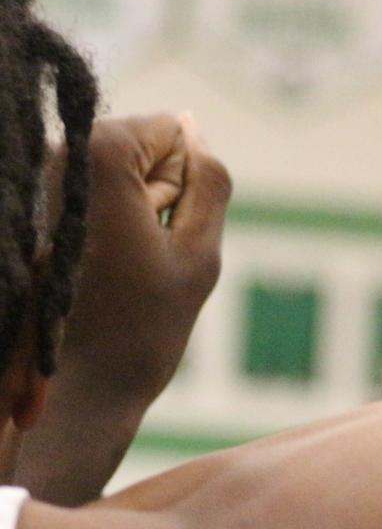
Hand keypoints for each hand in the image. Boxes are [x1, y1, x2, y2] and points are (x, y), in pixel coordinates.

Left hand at [55, 113, 231, 413]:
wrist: (68, 399)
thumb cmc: (138, 332)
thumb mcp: (199, 254)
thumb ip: (208, 182)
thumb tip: (193, 129)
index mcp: (97, 157)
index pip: (169, 130)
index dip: (182, 183)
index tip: (161, 233)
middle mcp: (53, 160)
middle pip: (137, 149)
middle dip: (154, 197)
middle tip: (141, 259)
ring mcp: (33, 189)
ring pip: (113, 177)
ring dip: (129, 219)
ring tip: (115, 273)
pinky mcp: (26, 218)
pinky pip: (87, 202)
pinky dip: (102, 236)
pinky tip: (92, 279)